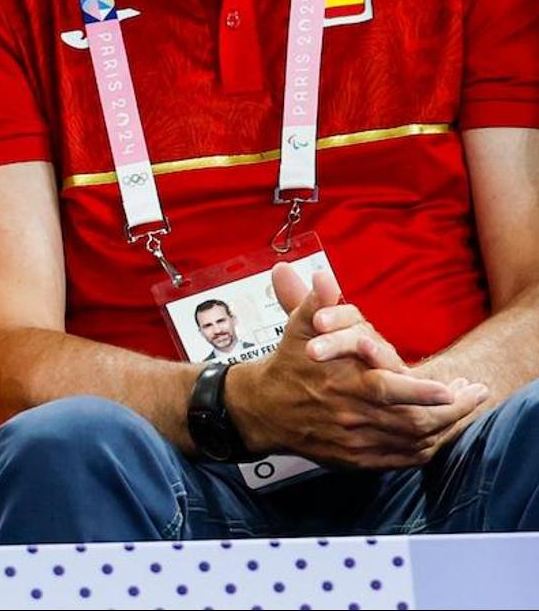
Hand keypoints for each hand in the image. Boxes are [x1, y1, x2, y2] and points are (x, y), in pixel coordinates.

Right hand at [224, 264, 488, 467]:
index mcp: (340, 383)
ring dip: (444, 428)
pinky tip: (439, 433)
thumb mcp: (298, 328)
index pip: (388, 390)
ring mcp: (355, 443)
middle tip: (474, 394)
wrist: (263, 409)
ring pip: (413, 442)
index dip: (422, 392)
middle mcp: (350, 416)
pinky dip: (426, 448)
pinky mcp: (357, 461)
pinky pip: (402, 459)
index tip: (450, 386)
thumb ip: (315, 302)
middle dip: (449, 411)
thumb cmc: (288, 363)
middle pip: (412, 421)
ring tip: (464, 408)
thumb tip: (324, 277)